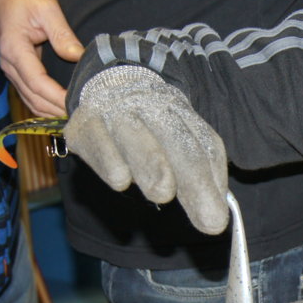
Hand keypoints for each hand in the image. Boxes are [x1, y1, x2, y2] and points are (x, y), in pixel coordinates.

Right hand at [0, 0, 83, 115]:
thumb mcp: (47, 9)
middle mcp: (8, 63)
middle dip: (57, 110)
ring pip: (30, 100)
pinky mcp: (16, 69)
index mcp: (14, 49)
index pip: (37, 83)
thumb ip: (62, 35)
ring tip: (75, 116)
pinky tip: (61, 110)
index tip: (77, 105)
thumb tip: (79, 57)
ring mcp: (10, 68)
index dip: (57, 98)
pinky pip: (29, 94)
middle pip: (33, 97)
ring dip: (51, 112)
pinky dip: (45, 105)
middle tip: (83, 115)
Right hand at [65, 66, 229, 232]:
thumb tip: (216, 213)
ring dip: (153, 167)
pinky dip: (109, 162)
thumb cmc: (152, 128)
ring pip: (138, 140)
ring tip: (163, 193)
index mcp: (183, 114)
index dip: (212, 183)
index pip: (204, 147)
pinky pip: (99, 143)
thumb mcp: (181, 142)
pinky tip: (121, 180)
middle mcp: (153, 108)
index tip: (217, 220)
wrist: (108, 83)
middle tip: (206, 217)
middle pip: (178, 144)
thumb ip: (201, 174)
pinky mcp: (85, 124)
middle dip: (194, 182)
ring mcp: (117, 113)